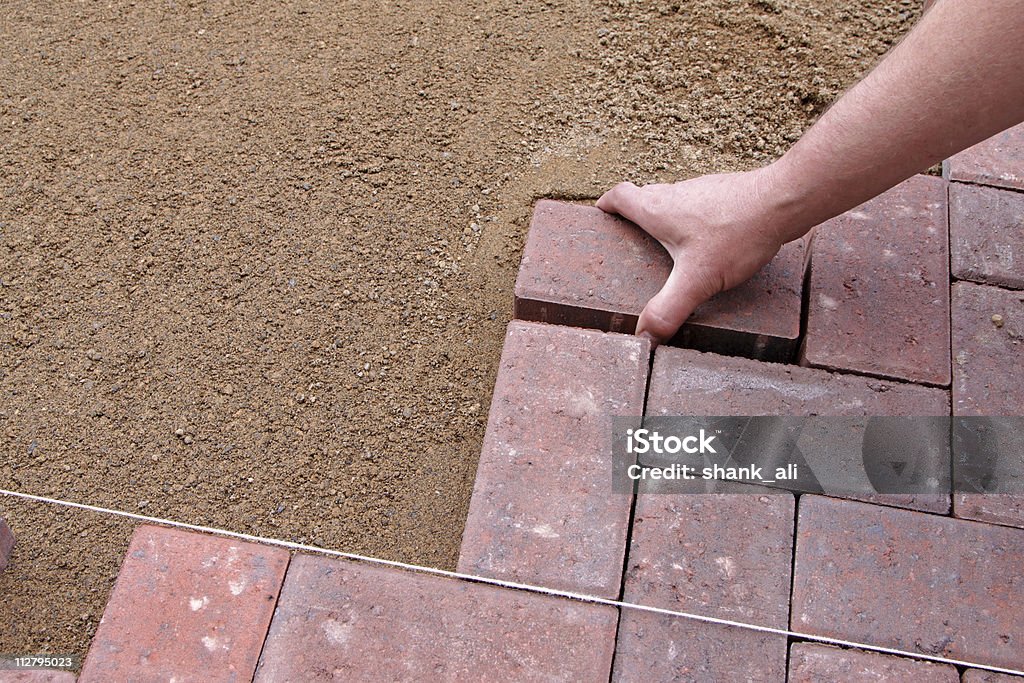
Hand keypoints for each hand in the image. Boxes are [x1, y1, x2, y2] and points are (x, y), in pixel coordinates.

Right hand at [596, 166, 798, 345]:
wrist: (783, 201)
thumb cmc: (737, 233)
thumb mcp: (696, 280)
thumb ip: (669, 309)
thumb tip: (644, 335)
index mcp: (658, 209)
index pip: (620, 196)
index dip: (607, 205)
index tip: (601, 213)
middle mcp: (676, 194)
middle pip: (645, 198)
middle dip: (635, 216)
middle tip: (631, 237)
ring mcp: (703, 191)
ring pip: (674, 201)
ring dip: (666, 219)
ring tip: (669, 245)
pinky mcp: (727, 195)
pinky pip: (701, 206)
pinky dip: (695, 221)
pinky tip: (709, 243)